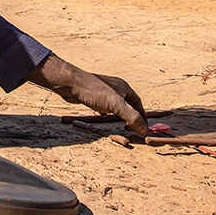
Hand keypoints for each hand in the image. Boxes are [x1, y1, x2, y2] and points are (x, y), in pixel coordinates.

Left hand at [28, 54, 148, 135]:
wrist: (69, 83)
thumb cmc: (93, 91)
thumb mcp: (116, 105)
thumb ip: (132, 117)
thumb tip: (146, 131)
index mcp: (124, 87)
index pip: (138, 104)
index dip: (143, 116)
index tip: (145, 128)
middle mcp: (115, 87)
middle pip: (129, 104)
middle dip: (133, 116)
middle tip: (134, 129)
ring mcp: (104, 91)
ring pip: (116, 105)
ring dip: (121, 115)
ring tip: (123, 125)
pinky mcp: (93, 95)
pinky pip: (105, 105)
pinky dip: (108, 112)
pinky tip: (105, 117)